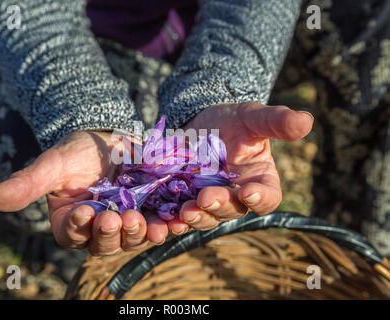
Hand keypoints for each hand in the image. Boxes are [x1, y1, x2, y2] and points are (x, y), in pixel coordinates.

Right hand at [0, 131, 167, 254]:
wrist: (108, 138)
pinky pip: (157, 225)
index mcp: (71, 222)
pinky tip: (173, 222)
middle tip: (116, 219)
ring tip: (146, 224)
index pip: (72, 234)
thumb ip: (27, 183)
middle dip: (111, 234)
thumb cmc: (76, 151)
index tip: (84, 212)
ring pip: (131, 239)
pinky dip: (164, 226)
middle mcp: (98, 229)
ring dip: (138, 234)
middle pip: (104, 244)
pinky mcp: (148, 213)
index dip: (78, 227)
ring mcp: (124, 223)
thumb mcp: (53, 164)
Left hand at [166, 102, 313, 233]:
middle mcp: (235, 197)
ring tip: (183, 213)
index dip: (260, 198)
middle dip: (219, 206)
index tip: (248, 191)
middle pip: (232, 210)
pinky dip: (171, 220)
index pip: (267, 197)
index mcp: (259, 181)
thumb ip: (276, 121)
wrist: (199, 121)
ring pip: (205, 217)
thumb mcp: (252, 116)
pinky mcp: (183, 200)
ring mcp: (207, 201)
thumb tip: (307, 121)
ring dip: (194, 217)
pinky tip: (162, 219)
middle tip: (204, 199)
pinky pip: (178, 215)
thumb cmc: (233, 120)